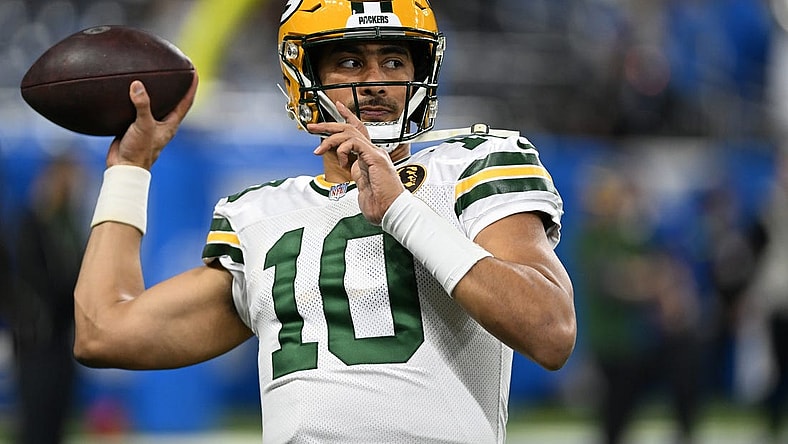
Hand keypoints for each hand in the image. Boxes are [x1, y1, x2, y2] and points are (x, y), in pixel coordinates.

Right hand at [106, 73, 198, 169]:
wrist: (124, 167)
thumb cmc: (139, 151)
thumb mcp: (143, 126)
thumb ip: (142, 105)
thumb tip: (137, 85)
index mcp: (171, 124)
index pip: (186, 101)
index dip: (191, 86)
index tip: (194, 71)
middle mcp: (162, 123)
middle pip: (172, 100)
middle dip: (174, 85)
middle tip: (174, 68)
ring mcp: (149, 125)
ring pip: (154, 104)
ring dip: (154, 91)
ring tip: (150, 74)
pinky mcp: (134, 126)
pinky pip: (136, 108)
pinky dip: (134, 98)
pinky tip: (127, 89)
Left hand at [310, 101, 404, 224]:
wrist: (391, 211)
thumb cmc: (380, 204)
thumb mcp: (362, 187)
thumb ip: (356, 175)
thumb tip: (350, 171)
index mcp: (370, 158)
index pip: (358, 131)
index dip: (348, 117)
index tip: (337, 107)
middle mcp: (374, 153)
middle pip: (351, 128)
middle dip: (329, 125)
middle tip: (313, 127)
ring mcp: (375, 154)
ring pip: (350, 133)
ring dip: (330, 139)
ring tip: (319, 149)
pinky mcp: (375, 157)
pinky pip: (354, 143)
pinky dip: (343, 150)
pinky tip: (342, 162)